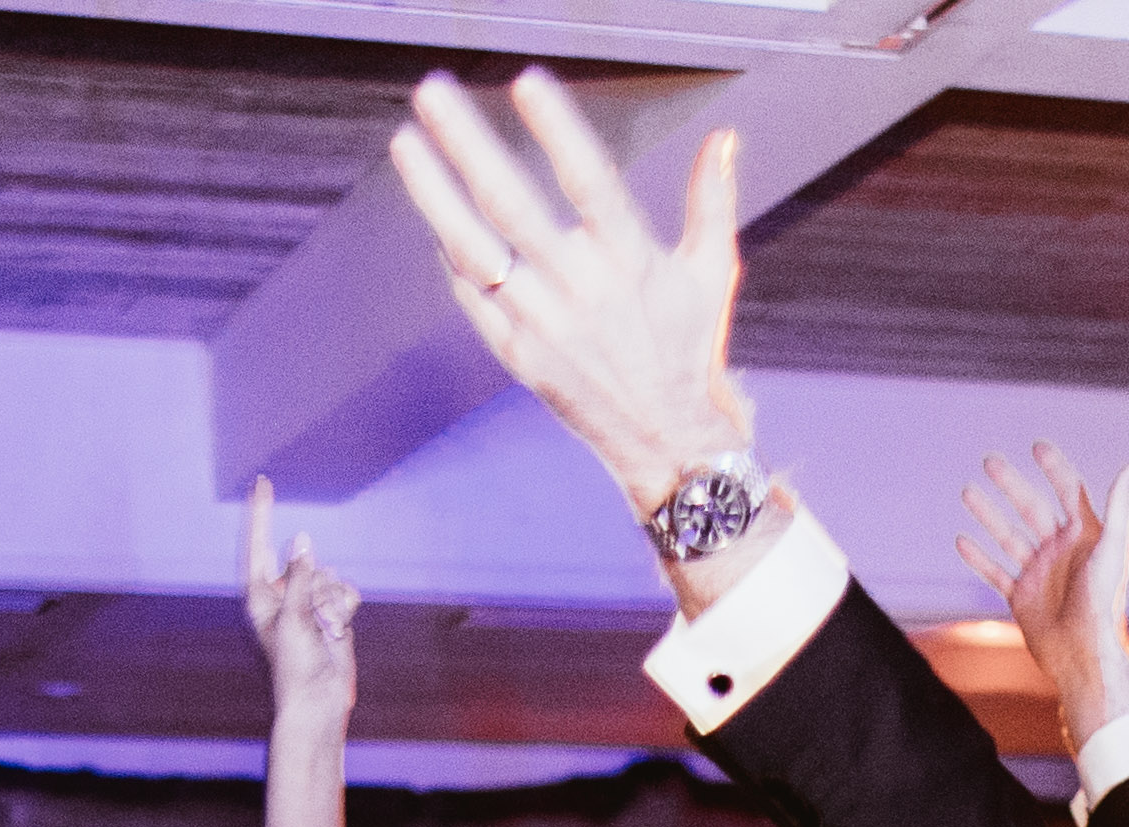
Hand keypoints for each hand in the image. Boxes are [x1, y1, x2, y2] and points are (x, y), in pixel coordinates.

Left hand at [241, 481, 361, 728]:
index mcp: (260, 594)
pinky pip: (347, 591)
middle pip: (308, 563)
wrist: (319, 700)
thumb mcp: (294, 617)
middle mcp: (283, 593)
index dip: (261, 512)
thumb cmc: (295, 665)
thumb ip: (300, 577)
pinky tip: (338, 631)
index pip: (259, 543)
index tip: (262, 482)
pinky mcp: (331, 611)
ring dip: (334, 604)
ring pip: (332, 577)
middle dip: (319, 589)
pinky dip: (346, 610)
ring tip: (325, 632)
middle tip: (313, 622)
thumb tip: (304, 540)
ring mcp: (308, 602)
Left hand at [392, 71, 756, 514]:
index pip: (590, 183)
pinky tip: (433, 216)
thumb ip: (712, 201)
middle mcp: (583, 293)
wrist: (666, 442)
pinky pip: (474, 298)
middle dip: (467, 147)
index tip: (526, 83)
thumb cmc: (689, 347)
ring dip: (434, 195)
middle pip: (513, 208)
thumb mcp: (712, 272)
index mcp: (632, 262)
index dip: (558, 132)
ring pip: (476, 251)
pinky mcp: (520, 356)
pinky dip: (452, 256)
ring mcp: (544, 326)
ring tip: (405, 145)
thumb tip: (724, 139)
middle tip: (433, 94)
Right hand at [954, 444, 1128, 751]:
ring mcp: (1039, 572)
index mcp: (1084, 535)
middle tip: (989, 460)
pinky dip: (978, 558)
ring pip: (1008, 535)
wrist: (1083, 655)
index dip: (1054, 467)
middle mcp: (1060, 550)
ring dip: (987, 514)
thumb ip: (1120, 507)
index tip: (1037, 446)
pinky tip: (961, 540)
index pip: (1068, 490)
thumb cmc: (1103, 603)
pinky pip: (996, 572)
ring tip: (967, 492)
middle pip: (1031, 507)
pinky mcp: (1022, 597)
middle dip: (1010, 484)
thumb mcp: (1112, 549)